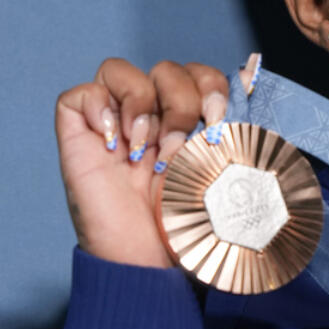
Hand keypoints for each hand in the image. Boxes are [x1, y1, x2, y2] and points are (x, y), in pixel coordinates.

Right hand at [54, 55, 258, 267]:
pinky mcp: (78, 135)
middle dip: (181, 101)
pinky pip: (80, 94)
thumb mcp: (220, 164)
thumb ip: (234, 119)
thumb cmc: (186, 221)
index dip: (212, 86)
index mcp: (188, 121)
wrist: (151, 258)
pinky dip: (98, 108)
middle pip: (166, 70)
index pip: (199, 74)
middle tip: (180, 145)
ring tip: (145, 149)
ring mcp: (113, 124)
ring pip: (120, 70)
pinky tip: (115, 144)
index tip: (219, 121)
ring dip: (141, 104)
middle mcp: (151, 117)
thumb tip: (250, 70)